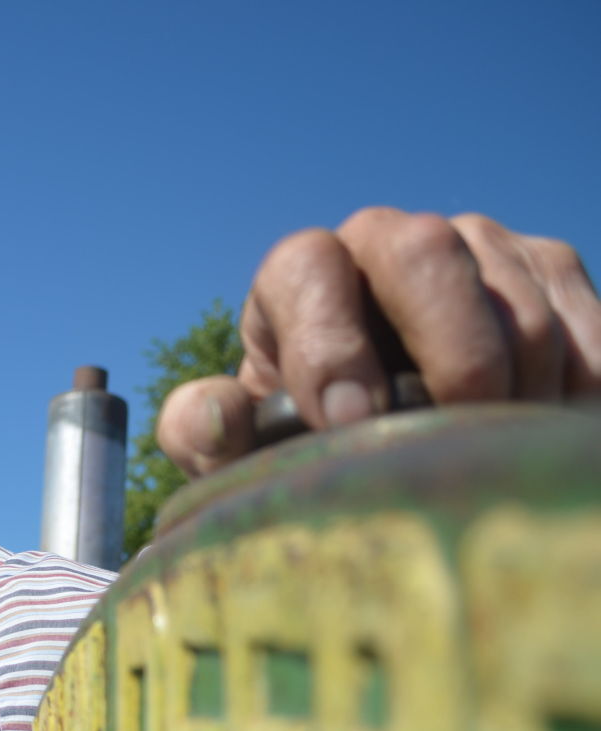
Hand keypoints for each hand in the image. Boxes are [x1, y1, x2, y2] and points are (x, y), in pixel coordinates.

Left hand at [157, 209, 600, 477]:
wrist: (385, 441)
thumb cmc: (300, 448)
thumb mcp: (238, 454)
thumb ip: (202, 435)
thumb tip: (213, 413)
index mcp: (298, 277)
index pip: (306, 267)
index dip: (327, 341)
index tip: (349, 422)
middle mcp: (385, 240)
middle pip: (423, 249)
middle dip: (443, 348)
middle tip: (455, 431)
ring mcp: (475, 245)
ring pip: (514, 294)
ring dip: (514, 387)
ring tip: (493, 456)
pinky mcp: (549, 270)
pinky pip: (583, 322)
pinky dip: (574, 388)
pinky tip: (543, 439)